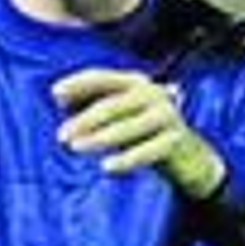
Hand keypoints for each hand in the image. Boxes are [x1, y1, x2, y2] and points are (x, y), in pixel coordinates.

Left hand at [52, 68, 225, 198]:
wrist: (189, 155)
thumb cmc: (143, 132)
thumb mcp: (118, 115)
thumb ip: (90, 103)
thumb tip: (59, 98)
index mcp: (136, 82)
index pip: (103, 78)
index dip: (79, 83)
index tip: (55, 93)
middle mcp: (153, 94)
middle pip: (112, 105)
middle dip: (84, 120)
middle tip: (61, 136)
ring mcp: (166, 116)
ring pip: (127, 127)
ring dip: (99, 138)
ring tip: (76, 148)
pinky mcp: (175, 140)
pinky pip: (147, 151)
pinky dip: (125, 159)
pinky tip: (106, 167)